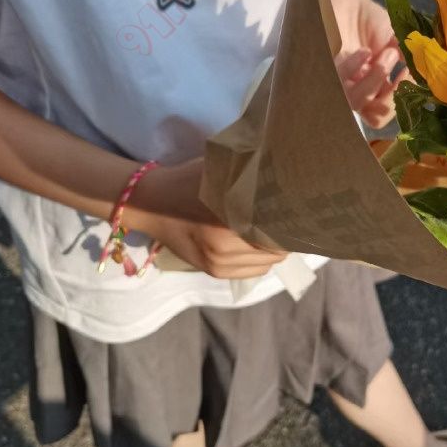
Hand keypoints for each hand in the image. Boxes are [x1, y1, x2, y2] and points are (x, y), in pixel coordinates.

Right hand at [127, 158, 287, 278]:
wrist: (151, 203)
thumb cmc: (188, 181)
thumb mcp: (220, 173)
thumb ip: (249, 182)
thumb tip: (284, 180)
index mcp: (226, 224)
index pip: (275, 234)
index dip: (290, 225)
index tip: (295, 213)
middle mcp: (223, 249)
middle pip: (274, 252)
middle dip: (283, 239)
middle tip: (288, 222)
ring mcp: (217, 264)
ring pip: (265, 265)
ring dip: (272, 252)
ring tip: (274, 233)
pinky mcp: (213, 272)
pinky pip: (250, 273)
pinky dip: (260, 261)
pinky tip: (259, 246)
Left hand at [328, 0, 410, 128]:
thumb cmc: (368, 17)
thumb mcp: (397, 36)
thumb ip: (411, 58)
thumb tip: (425, 78)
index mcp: (374, 85)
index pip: (384, 112)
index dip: (400, 102)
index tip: (408, 75)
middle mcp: (356, 88)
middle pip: (374, 117)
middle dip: (391, 96)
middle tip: (398, 68)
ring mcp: (339, 82)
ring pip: (356, 103)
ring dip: (376, 80)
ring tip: (385, 54)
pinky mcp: (323, 70)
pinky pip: (340, 84)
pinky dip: (357, 69)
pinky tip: (364, 52)